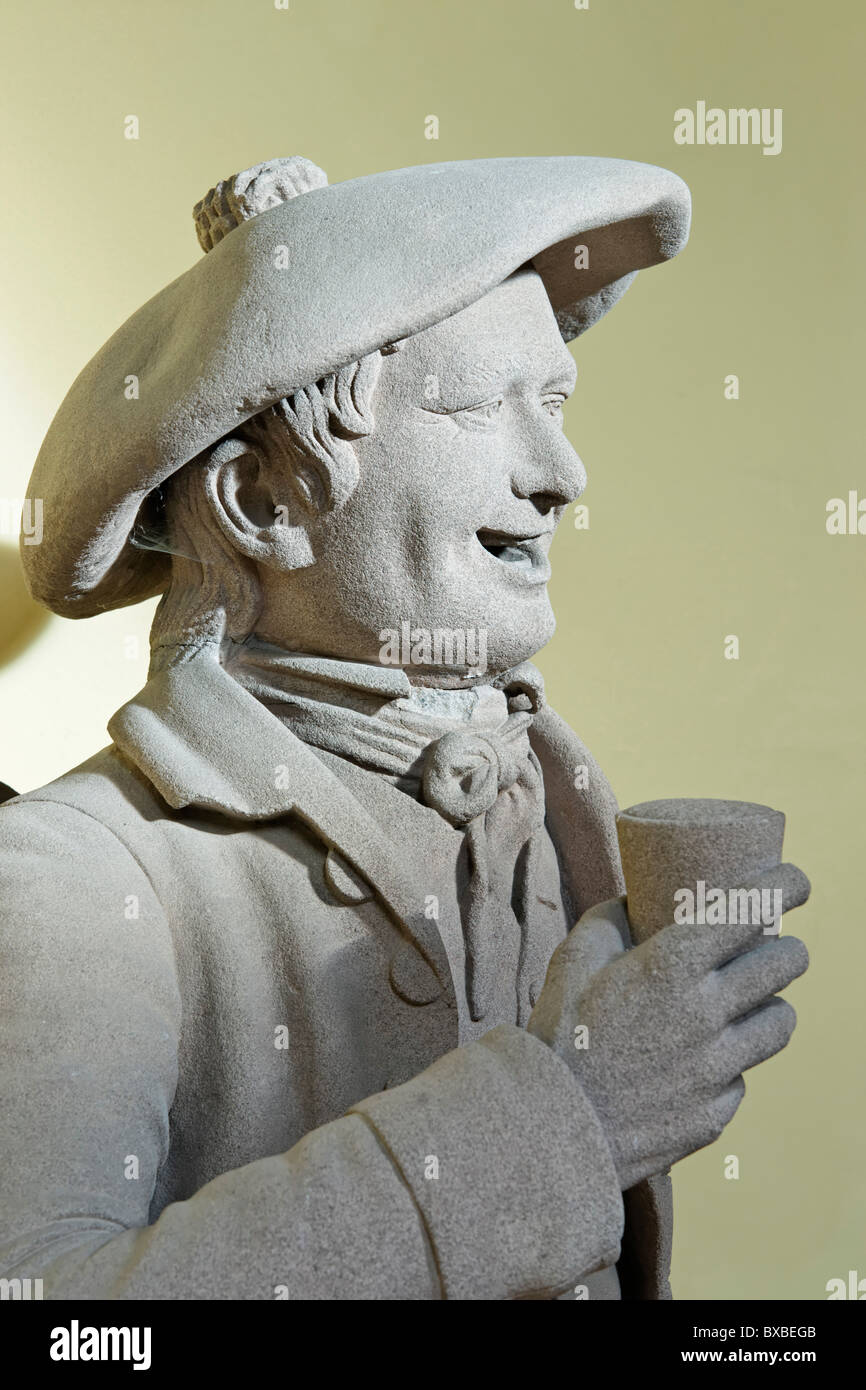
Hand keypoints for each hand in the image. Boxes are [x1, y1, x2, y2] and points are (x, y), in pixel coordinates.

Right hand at [528, 864, 809, 1189]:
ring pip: (780, 1022)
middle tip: (773, 946)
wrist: (548, 1128)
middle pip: (785, 965)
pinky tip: (700, 1060)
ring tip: (747, 1003)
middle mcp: (705, 1014)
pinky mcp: (715, 1113)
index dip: (786, 886)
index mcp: (672, 966)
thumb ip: (611, 920)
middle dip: (787, 948)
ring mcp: (716, 1069)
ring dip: (770, 1005)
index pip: (752, 910)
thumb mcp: (571, 959)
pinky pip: (742, 1077)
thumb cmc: (556, 1036)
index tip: (796, 881)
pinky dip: (729, 1063)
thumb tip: (636, 901)